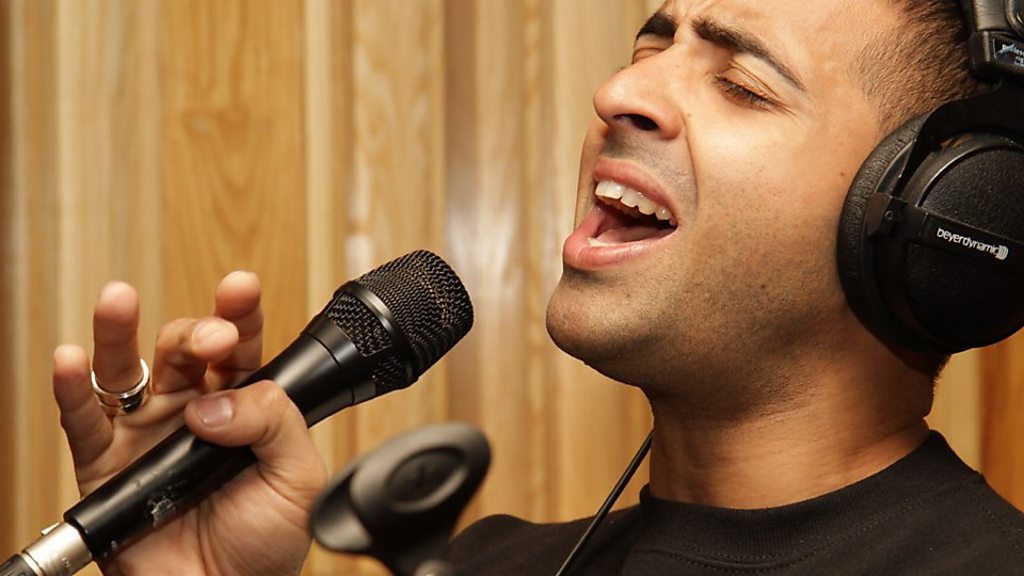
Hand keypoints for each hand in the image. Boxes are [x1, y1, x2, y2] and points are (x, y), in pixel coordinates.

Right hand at [52, 273, 325, 575]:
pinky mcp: (106, 467)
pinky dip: (71, 390)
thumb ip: (273, 422)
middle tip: (212, 340)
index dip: (239, 313)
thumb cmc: (268, 543)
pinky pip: (82, 423)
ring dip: (118, 333)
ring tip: (118, 299)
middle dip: (196, 333)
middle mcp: (191, 410)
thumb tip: (215, 402)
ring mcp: (146, 435)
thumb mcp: (297, 475)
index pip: (240, 348)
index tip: (242, 287)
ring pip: (126, 371)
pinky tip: (71, 360)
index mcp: (244, 407)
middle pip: (183, 350)